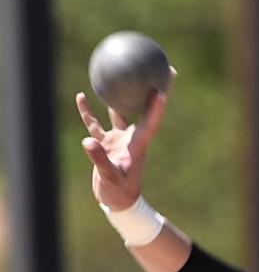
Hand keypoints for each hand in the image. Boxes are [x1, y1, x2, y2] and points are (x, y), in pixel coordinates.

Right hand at [76, 70, 172, 211]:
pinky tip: (82, 96)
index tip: (164, 89)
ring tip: (123, 73)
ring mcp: (119, 139)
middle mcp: (132, 138)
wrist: (116, 201)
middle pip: (145, 109)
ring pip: (121, 111)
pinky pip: (96, 123)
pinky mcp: (106, 143)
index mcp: (138, 145)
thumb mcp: (110, 177)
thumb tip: (87, 141)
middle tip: (163, 70)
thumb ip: (100, 160)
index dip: (157, 107)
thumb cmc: (119, 192)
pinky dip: (90, 111)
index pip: (151, 122)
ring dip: (122, 94)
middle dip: (155, 91)